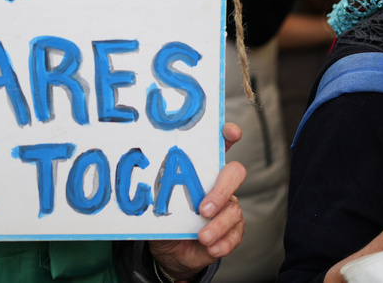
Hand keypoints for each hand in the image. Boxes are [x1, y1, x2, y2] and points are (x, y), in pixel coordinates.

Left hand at [150, 123, 245, 279]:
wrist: (170, 252)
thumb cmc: (165, 220)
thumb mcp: (158, 203)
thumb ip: (159, 191)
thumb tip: (147, 180)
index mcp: (201, 172)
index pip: (218, 146)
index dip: (228, 135)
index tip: (231, 132)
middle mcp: (218, 186)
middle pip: (234, 174)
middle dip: (221, 190)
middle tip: (203, 208)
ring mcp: (227, 208)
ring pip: (234, 209)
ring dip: (218, 225)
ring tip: (202, 236)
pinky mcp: (231, 230)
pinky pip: (235, 234)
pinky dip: (223, 242)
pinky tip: (210, 246)